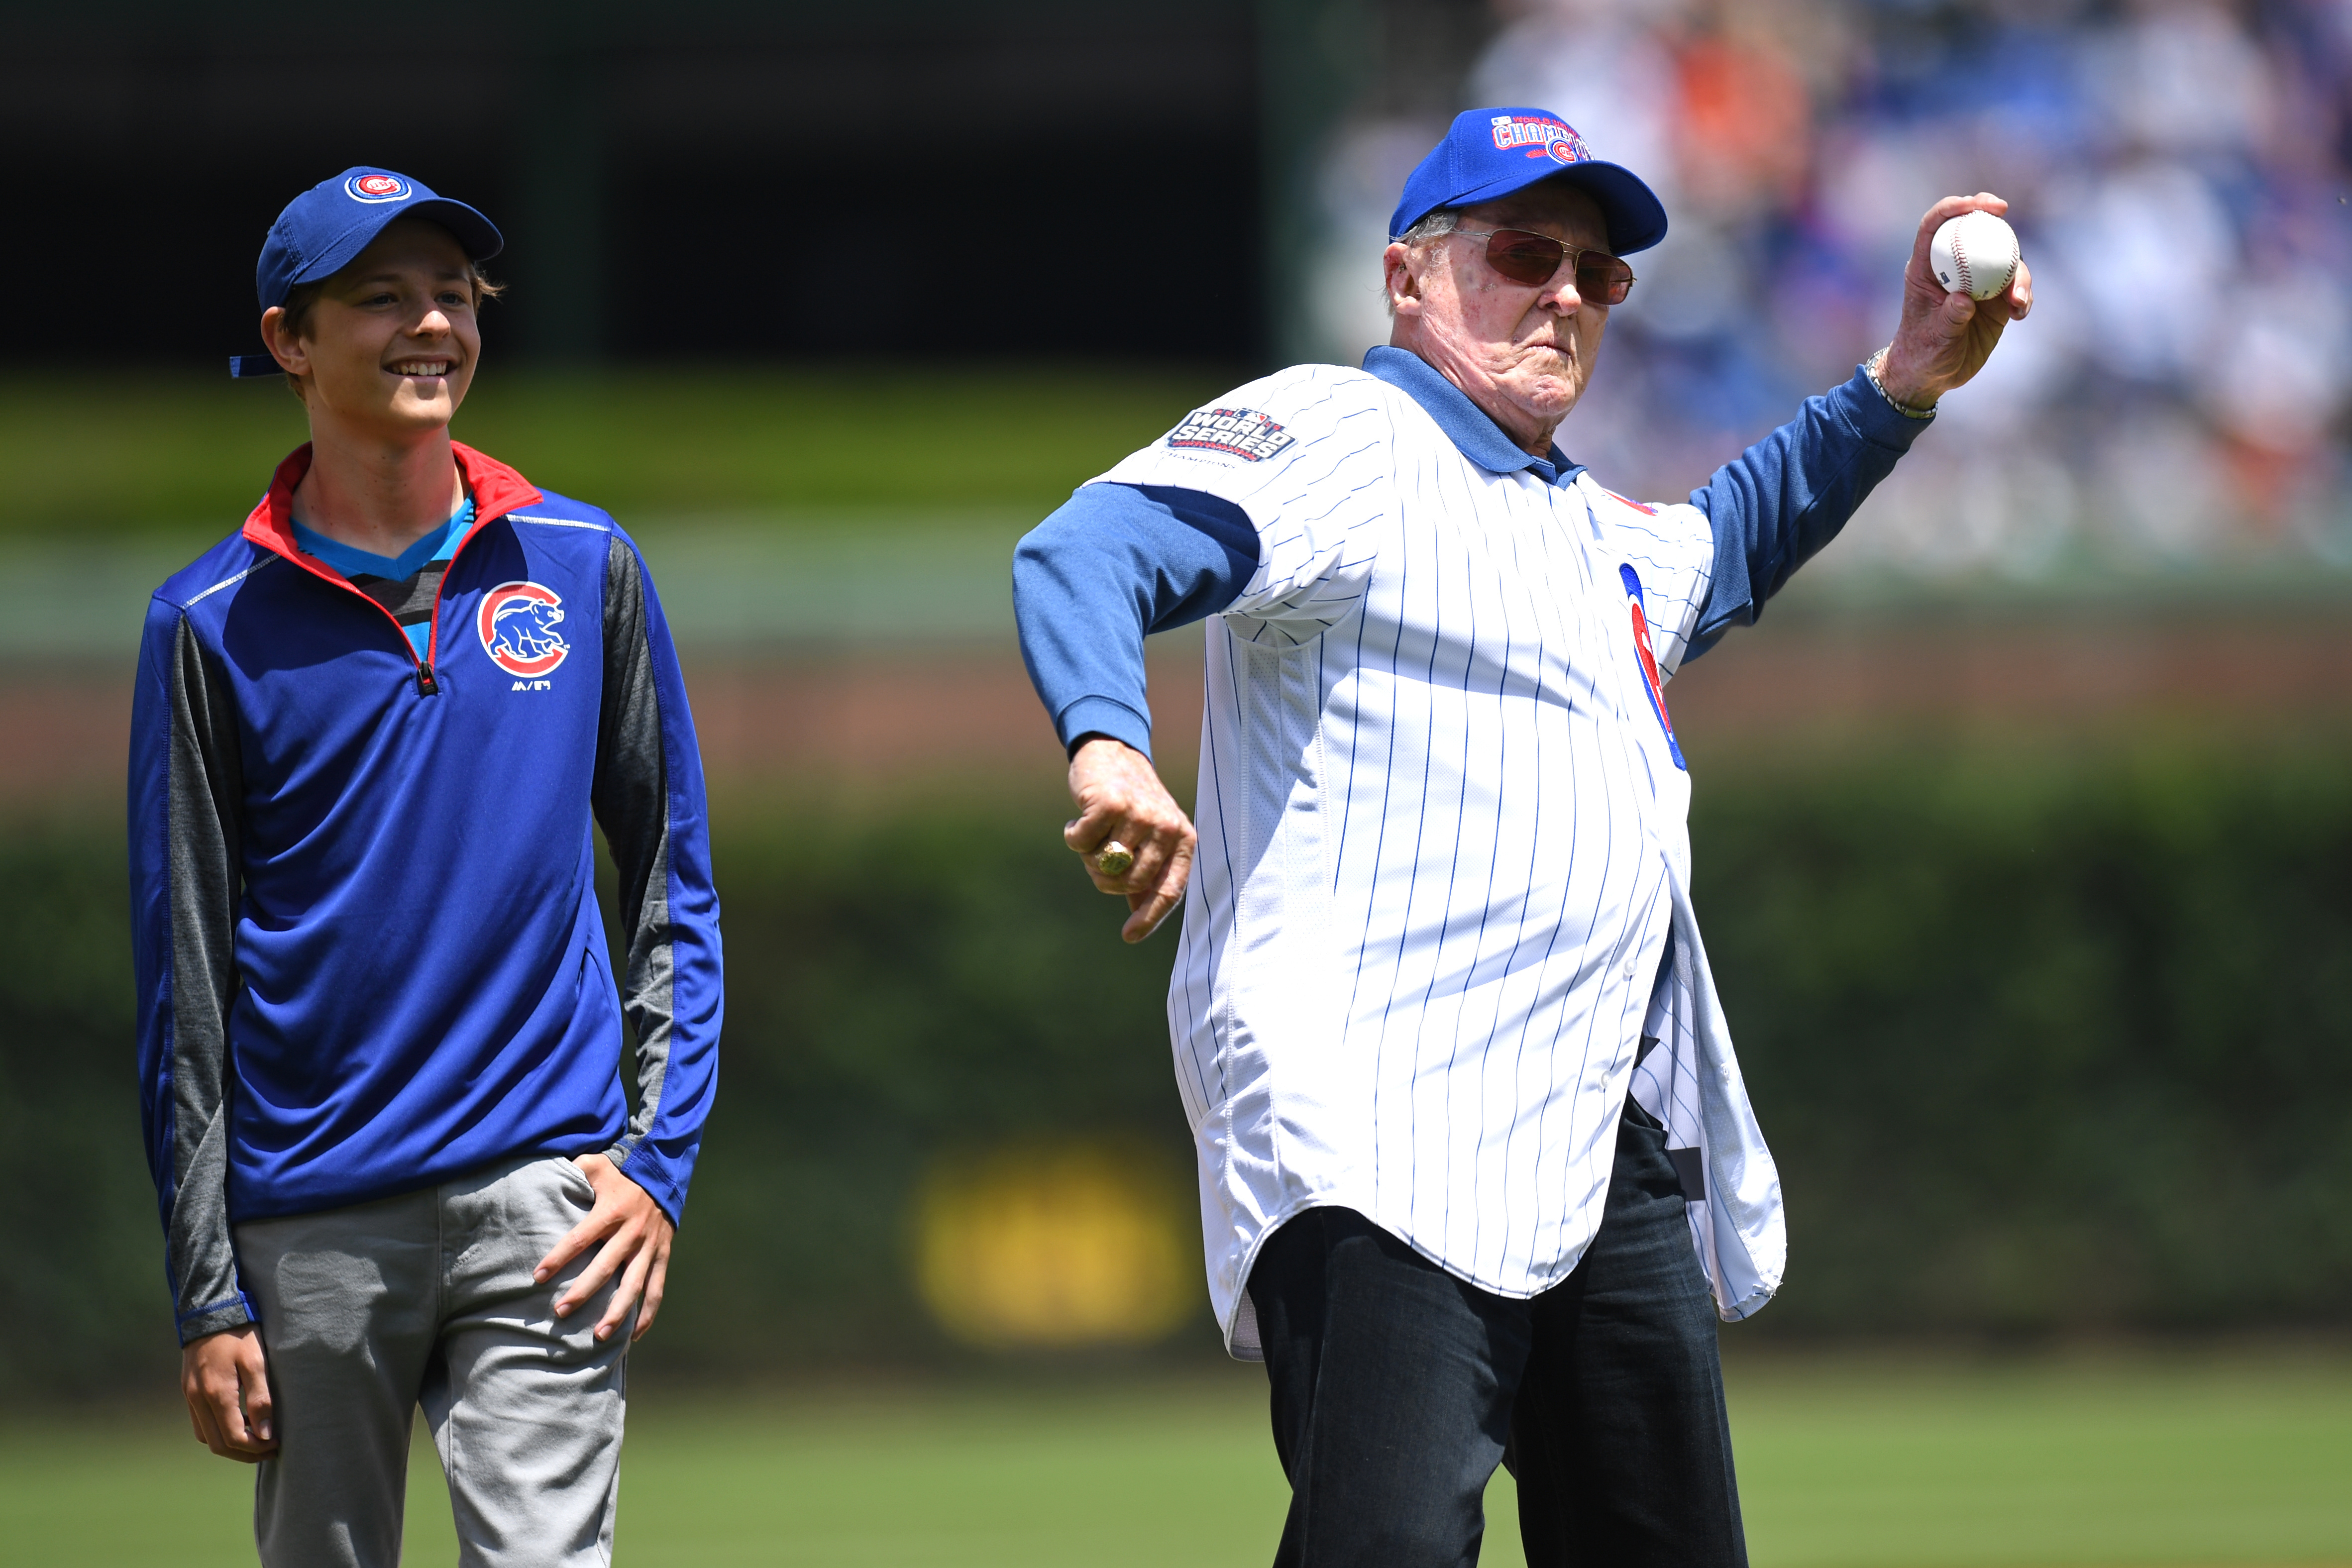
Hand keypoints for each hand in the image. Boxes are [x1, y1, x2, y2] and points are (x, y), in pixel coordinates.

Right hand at [182, 1324, 275, 1462]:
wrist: (211, 1311)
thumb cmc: (240, 1334)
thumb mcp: (257, 1362)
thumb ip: (260, 1399)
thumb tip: (265, 1434)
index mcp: (217, 1394)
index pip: (234, 1438)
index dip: (256, 1448)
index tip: (277, 1444)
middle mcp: (199, 1400)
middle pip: (218, 1445)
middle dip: (245, 1453)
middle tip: (270, 1449)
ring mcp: (191, 1396)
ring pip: (207, 1437)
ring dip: (230, 1444)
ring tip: (257, 1438)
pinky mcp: (189, 1390)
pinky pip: (200, 1423)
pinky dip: (218, 1430)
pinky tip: (238, 1422)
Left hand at [532, 1153, 674, 1343]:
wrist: (664, 1173)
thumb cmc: (622, 1172)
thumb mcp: (596, 1165)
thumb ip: (572, 1170)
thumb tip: (542, 1174)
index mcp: (611, 1211)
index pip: (580, 1238)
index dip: (558, 1258)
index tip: (537, 1277)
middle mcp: (632, 1232)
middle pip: (604, 1267)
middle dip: (582, 1292)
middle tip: (560, 1313)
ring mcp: (650, 1247)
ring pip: (634, 1285)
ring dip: (617, 1312)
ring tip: (598, 1336)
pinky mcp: (662, 1256)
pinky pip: (656, 1289)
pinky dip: (647, 1314)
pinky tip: (633, 1336)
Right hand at [1065, 736, 1196, 942]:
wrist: (1113, 752)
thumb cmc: (1132, 803)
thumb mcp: (1151, 838)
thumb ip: (1148, 875)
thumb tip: (1138, 920)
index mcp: (1183, 839)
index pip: (1170, 890)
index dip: (1149, 917)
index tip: (1129, 936)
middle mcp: (1167, 827)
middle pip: (1131, 882)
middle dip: (1106, 879)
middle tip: (1096, 859)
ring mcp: (1140, 814)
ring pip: (1104, 863)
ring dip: (1088, 855)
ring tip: (1092, 832)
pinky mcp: (1111, 803)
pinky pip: (1082, 842)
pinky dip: (1073, 836)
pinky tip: (1077, 821)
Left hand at [1877, 193, 2034, 407]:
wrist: (1932, 375)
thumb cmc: (1922, 354)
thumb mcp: (1933, 338)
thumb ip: (1949, 319)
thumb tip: (1965, 300)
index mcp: (1927, 268)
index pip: (1935, 226)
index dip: (1954, 207)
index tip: (1976, 205)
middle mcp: (1953, 268)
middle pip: (1974, 230)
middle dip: (1990, 215)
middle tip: (2003, 210)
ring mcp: (1977, 282)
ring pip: (2003, 259)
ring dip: (2017, 273)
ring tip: (2017, 302)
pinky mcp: (1995, 299)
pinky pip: (2017, 287)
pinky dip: (2023, 296)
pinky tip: (2020, 314)